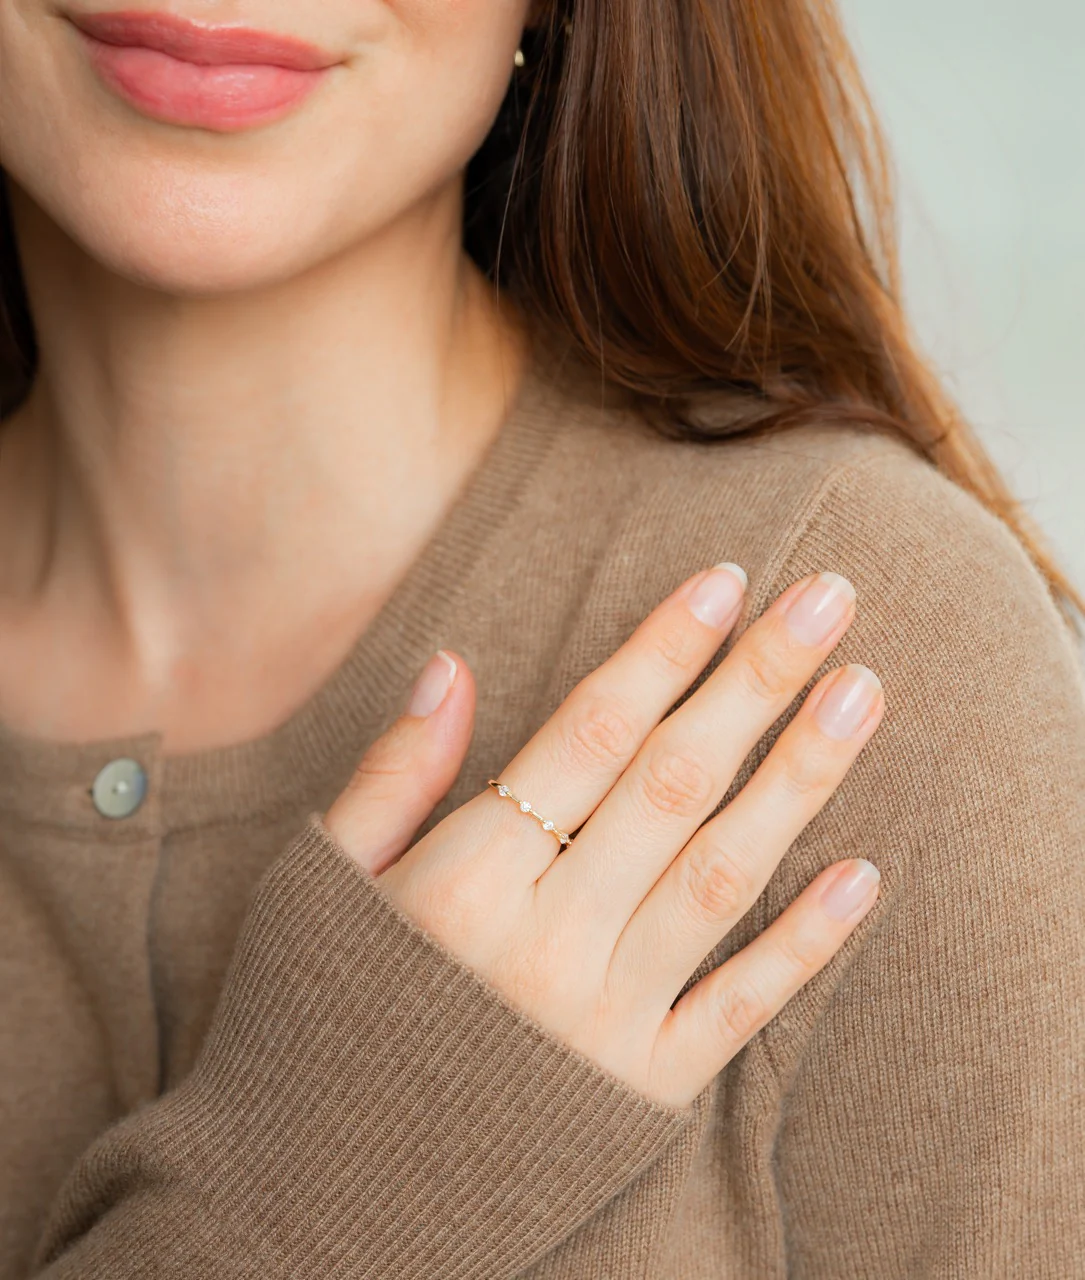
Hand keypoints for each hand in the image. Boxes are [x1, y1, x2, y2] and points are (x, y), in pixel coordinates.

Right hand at [324, 563, 884, 1108]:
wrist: (314, 1199)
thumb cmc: (312, 1022)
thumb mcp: (322, 885)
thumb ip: (392, 775)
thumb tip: (448, 664)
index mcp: (465, 877)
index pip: (591, 733)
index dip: (663, 649)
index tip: (726, 581)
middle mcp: (547, 940)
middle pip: (673, 783)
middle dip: (756, 681)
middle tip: (828, 599)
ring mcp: (603, 1020)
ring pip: (722, 875)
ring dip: (801, 780)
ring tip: (861, 694)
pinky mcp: (641, 1092)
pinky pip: (738, 1008)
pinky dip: (806, 943)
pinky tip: (863, 873)